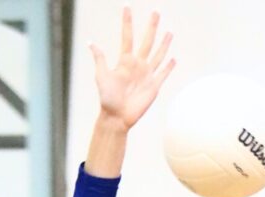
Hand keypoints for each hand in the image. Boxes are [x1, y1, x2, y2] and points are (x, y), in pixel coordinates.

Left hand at [90, 7, 174, 130]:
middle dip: (151, 27)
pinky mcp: (154, 87)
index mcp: (125, 61)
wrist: (117, 117)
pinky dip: (169, 67)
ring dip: (164, 44)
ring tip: (169, 32)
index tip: (127, 8)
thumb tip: (91, 43)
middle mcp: (137, 65)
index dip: (127, 23)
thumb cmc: (107, 98)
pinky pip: (163, 74)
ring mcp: (147, 75)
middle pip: (147, 42)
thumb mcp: (101, 76)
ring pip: (158, 55)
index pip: (127, 37)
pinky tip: (173, 59)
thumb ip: (100, 59)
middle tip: (156, 12)